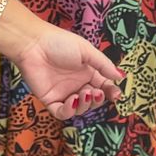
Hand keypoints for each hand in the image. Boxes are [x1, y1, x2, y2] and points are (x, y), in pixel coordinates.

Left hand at [6, 25, 124, 120]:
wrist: (34, 44)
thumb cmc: (60, 43)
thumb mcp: (86, 51)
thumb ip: (103, 65)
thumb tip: (121, 76)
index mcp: (87, 71)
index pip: (103, 86)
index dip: (110, 92)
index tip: (116, 95)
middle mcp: (77, 84)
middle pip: (93, 100)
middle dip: (98, 99)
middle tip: (97, 93)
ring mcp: (64, 93)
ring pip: (80, 109)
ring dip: (85, 105)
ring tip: (85, 94)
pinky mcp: (50, 100)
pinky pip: (63, 113)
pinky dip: (70, 110)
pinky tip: (73, 99)